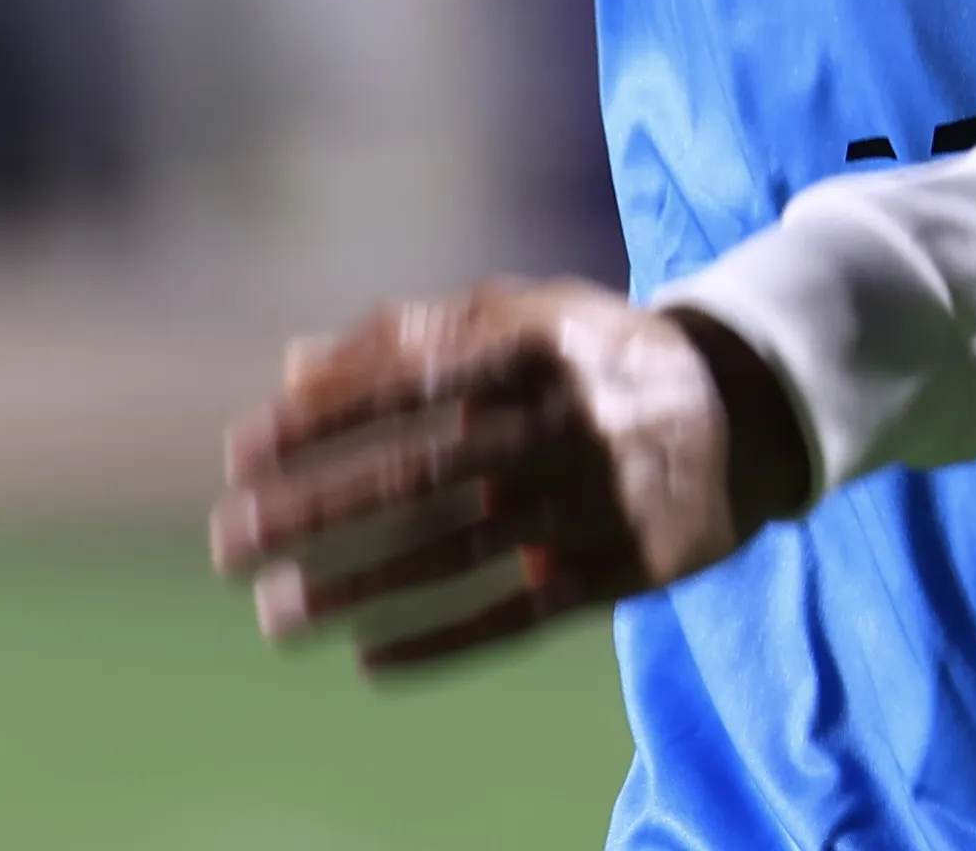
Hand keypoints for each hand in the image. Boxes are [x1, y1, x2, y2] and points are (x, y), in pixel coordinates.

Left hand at [206, 277, 816, 674]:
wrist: (746, 408)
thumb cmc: (592, 356)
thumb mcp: (518, 317)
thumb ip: (407, 335)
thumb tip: (291, 368)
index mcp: (528, 347)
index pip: (402, 383)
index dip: (316, 421)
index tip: (238, 455)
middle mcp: (559, 424)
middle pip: (417, 475)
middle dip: (313, 511)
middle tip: (229, 544)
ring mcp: (592, 503)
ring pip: (457, 555)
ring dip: (358, 588)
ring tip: (276, 615)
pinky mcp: (621, 571)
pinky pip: (519, 616)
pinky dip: (443, 642)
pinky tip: (370, 658)